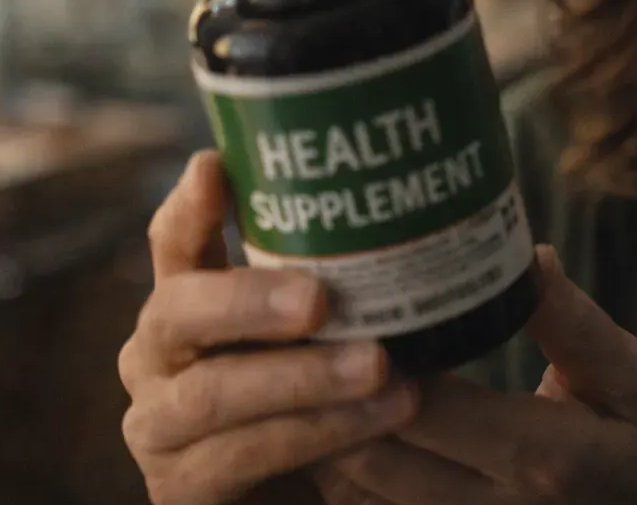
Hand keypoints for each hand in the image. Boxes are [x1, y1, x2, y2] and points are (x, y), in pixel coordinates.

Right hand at [119, 151, 422, 504]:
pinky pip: (241, 457)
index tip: (216, 165)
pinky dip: (316, 434)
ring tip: (380, 365)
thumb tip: (477, 229)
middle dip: (247, 299)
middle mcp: (159, 358)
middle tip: (320, 297)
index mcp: (191, 306)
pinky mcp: (180, 491)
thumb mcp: (341, 334)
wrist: (315, 503)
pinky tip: (379, 419)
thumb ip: (360, 284)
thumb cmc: (332, 404)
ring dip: (302, 377)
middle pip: (176, 309)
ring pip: (213, 392)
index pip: (175, 243)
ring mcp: (160, 426)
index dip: (189, 206)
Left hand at [310, 246, 636, 504]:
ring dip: (317, 433)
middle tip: (303, 331)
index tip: (353, 312)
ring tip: (297, 367)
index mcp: (547, 460)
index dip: (384, 368)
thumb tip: (530, 257)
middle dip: (332, 396)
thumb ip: (575, 323)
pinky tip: (316, 417)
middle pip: (381, 459)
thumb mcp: (627, 376)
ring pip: (355, 495)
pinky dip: (329, 468)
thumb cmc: (626, 440)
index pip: (440, 413)